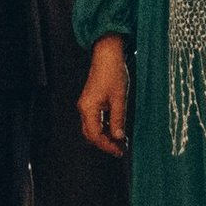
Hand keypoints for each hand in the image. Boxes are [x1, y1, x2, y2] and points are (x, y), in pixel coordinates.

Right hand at [79, 36, 129, 155]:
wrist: (107, 55)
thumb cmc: (113, 73)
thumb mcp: (119, 98)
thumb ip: (118, 119)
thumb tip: (119, 137)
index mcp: (89, 108)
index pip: (95, 135)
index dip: (107, 145)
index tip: (120, 151)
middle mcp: (84, 108)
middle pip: (91, 135)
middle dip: (106, 144)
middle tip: (121, 149)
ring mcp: (86, 105)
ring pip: (93, 129)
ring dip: (106, 136)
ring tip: (121, 141)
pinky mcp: (91, 102)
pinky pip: (95, 121)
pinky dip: (105, 128)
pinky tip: (117, 129)